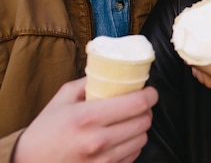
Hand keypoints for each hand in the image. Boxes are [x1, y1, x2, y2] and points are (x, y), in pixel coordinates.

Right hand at [13, 77, 157, 162]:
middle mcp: (98, 140)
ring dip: (140, 128)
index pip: (137, 103)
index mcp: (87, 117)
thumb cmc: (45, 131)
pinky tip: (120, 139)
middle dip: (146, 110)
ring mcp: (103, 161)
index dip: (150, 95)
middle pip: (144, 121)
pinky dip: (132, 145)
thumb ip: (89, 82)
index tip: (149, 91)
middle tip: (139, 105)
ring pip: (142, 139)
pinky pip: (133, 155)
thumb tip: (113, 71)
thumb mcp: (62, 99)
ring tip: (128, 122)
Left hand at [191, 31, 210, 118]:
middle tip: (201, 23)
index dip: (193, 41)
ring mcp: (207, 78)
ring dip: (197, 45)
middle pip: (192, 56)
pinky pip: (197, 61)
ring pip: (193, 58)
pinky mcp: (206, 76)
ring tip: (205, 31)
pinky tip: (207, 43)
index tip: (195, 26)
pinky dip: (200, 51)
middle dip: (195, 40)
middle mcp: (210, 78)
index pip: (197, 57)